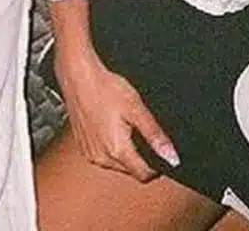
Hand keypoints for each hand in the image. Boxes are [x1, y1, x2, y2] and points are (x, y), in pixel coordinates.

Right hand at [55, 49, 177, 181]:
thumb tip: (172, 158)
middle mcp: (100, 157)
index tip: (155, 147)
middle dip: (138, 156)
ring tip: (120, 125)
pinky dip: (108, 146)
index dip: (155, 165)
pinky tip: (107, 126)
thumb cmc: (103, 87)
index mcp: (116, 150)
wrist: (76, 74)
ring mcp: (89, 151)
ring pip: (115, 163)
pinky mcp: (81, 144)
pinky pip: (102, 154)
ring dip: (122, 152)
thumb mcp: (135, 107)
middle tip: (136, 129)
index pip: (144, 174)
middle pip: (130, 169)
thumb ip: (155, 135)